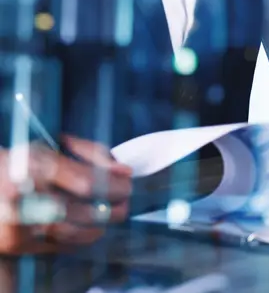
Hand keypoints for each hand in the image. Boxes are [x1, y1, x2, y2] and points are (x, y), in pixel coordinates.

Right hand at [0, 137, 132, 254]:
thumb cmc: (18, 162)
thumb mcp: (50, 145)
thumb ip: (90, 153)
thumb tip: (124, 170)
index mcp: (35, 167)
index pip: (88, 182)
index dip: (115, 185)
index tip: (128, 182)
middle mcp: (26, 197)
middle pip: (86, 211)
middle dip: (114, 207)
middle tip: (123, 202)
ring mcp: (19, 225)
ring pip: (76, 233)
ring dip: (100, 225)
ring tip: (108, 215)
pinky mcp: (16, 244)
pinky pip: (59, 246)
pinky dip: (79, 238)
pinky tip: (87, 228)